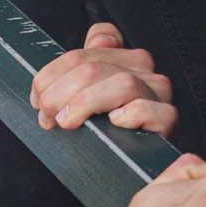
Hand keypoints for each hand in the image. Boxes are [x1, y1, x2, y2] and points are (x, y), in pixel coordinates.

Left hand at [29, 23, 176, 135]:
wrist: (128, 167)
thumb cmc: (103, 131)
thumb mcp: (85, 96)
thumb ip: (86, 63)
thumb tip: (99, 39)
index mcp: (125, 58)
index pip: (92, 44)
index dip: (57, 70)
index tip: (38, 95)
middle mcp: (144, 70)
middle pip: (95, 67)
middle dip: (60, 93)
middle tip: (47, 117)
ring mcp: (157, 93)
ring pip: (122, 83)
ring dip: (86, 103)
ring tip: (67, 122)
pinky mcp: (167, 119)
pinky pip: (149, 109)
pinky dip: (129, 114)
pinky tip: (113, 123)